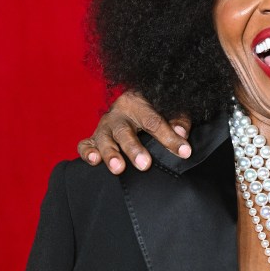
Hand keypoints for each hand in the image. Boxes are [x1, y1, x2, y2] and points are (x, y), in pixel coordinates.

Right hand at [77, 90, 192, 173]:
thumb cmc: (154, 108)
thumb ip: (178, 121)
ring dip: (111, 154)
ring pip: (104, 140)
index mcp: (138, 103)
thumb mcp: (169, 109)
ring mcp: (104, 127)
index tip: (184, 151)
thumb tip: (183, 134)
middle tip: (145, 164)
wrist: (132, 102)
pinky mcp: (93, 138)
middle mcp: (118, 114)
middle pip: (125, 132)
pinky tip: (94, 161)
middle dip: (134, 149)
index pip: (154, 121)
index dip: (169, 138)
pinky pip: (85, 144)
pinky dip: (87, 152)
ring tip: (118, 168)